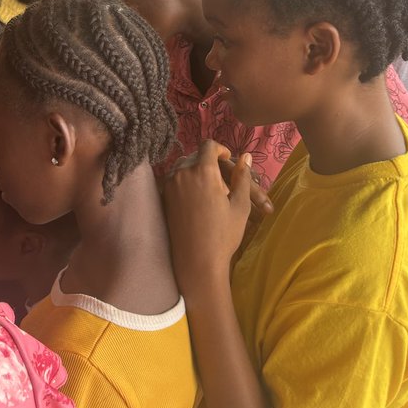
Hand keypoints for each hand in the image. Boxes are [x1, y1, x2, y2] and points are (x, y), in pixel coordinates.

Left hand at [163, 142, 262, 292]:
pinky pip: (173, 180)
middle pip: (194, 155)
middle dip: (209, 162)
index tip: (227, 160)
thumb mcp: (240, 205)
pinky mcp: (162, 197)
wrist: (197, 261)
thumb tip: (245, 155)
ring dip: (196, 171)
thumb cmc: (223, 235)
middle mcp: (181, 173)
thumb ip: (242, 177)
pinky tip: (196, 199)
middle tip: (223, 180)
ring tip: (210, 190)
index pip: (208, 145)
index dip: (220, 149)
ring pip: (182, 166)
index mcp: (202, 171)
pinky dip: (185, 182)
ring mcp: (168, 185)